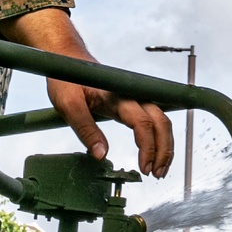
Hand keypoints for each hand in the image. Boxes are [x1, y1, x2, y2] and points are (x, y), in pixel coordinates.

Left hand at [0, 9, 173, 177]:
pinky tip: (154, 152)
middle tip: (157, 173)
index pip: (142, 122)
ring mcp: (133, 97)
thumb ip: (85, 129)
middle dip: (164, 149)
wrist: (66, 58)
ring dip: (165, 144)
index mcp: (116, 96)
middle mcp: (130, 95)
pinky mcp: (130, 102)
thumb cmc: (66, 78)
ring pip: (161, 120)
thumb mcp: (67, 104)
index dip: (148, 147)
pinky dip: (158, 136)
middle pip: (161, 121)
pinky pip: (152, 118)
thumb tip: (101, 155)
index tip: (144, 167)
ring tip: (159, 168)